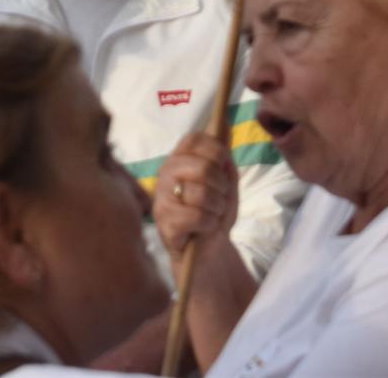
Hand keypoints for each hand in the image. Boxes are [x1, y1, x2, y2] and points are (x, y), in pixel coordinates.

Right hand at [152, 132, 237, 259]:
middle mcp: (165, 174)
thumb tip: (226, 136)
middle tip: (220, 197)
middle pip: (202, 167)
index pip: (193, 140)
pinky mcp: (164, 223)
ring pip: (201, 194)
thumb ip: (226, 162)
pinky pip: (197, 216)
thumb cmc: (214, 212)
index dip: (215, 148)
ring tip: (213, 214)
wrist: (207, 250)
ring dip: (218, 207)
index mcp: (179, 160)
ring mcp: (162, 199)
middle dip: (221, 185)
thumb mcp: (226, 184)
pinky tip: (206, 227)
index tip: (224, 163)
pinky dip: (210, 223)